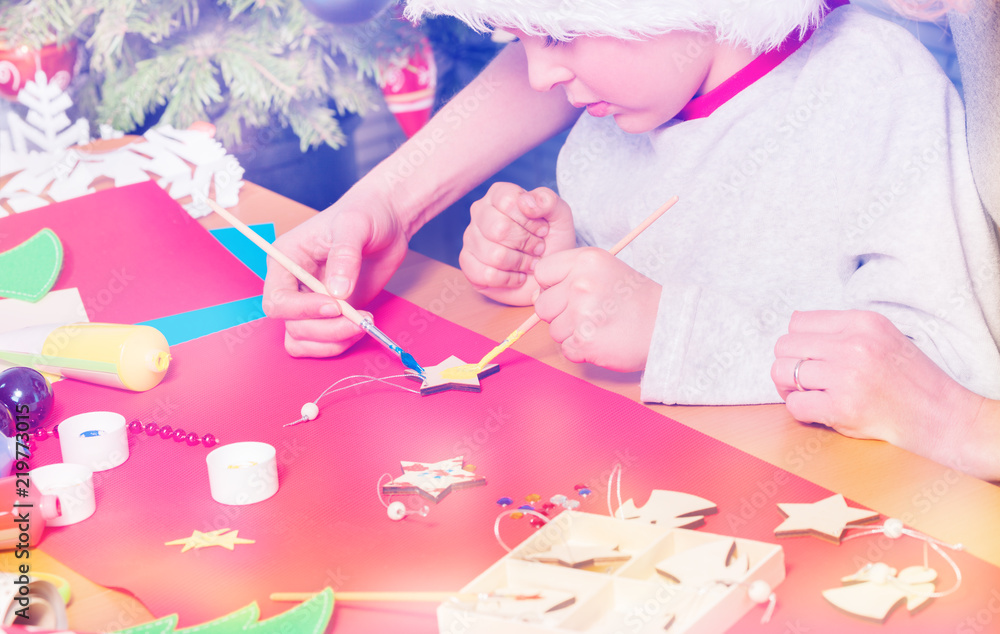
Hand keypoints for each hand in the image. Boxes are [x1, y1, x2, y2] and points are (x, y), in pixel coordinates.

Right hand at [262, 195, 408, 356]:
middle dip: (325, 329)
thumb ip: (344, 256)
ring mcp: (310, 302)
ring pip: (302, 340)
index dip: (302, 309)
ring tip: (363, 324)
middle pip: (291, 324)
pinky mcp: (330, 315)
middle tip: (359, 320)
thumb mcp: (355, 225)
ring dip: (332, 341)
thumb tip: (337, 293)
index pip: (277, 299)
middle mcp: (292, 284)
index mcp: (286, 259)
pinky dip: (338, 344)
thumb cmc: (365, 214)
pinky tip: (361, 328)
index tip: (335, 305)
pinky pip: (321, 343)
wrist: (388, 222)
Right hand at [460, 183, 575, 305]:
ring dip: (520, 263)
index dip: (530, 221)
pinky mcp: (468, 264)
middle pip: (499, 228)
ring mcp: (470, 238)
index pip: (508, 202)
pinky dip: (508, 279)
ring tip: (530, 262)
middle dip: (526, 243)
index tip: (542, 230)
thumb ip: (547, 201)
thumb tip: (525, 202)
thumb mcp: (560, 216)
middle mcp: (480, 213)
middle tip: (538, 249)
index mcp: (498, 195)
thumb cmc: (552, 241)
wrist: (548, 271)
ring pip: (494, 254)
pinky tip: (517, 276)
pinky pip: (485, 274)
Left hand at [533, 248, 661, 370]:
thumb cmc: (635, 299)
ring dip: (572, 333)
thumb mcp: (604, 270)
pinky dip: (581, 350)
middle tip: (590, 313)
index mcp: (586, 261)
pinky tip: (601, 340)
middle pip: (542, 305)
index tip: (572, 291)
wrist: (667, 325)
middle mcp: (581, 284)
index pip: (542, 272)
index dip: (552, 285)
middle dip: (560, 313)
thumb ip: (569, 276)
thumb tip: (536, 296)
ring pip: (553, 330)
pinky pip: (565, 349)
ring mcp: (582, 314)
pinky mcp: (584, 341)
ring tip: (599, 326)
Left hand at [772, 310, 996, 477]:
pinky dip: (800, 411)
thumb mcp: (882, 336)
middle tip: (805, 381)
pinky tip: (819, 412)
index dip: (797, 343)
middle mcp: (853, 345)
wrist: (941, 416)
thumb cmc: (908, 379)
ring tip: (809, 395)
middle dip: (788, 364)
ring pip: (782, 373)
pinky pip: (793, 405)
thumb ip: (842, 329)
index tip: (809, 358)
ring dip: (789, 388)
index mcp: (862, 322)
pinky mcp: (842, 407)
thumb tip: (795, 321)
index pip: (798, 321)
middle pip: (784, 346)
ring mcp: (846, 376)